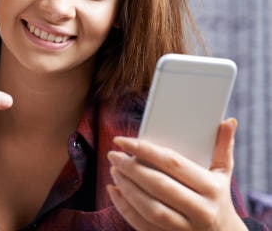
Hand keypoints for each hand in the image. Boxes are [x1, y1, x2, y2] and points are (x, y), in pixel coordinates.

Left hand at [107, 118, 246, 230]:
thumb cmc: (219, 198)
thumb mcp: (223, 174)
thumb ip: (222, 147)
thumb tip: (228, 121)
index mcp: (211, 188)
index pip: (173, 163)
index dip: (145, 150)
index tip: (122, 140)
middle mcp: (200, 210)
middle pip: (159, 185)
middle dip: (131, 168)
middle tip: (113, 155)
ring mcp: (185, 228)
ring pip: (150, 208)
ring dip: (127, 187)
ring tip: (114, 170)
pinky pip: (143, 225)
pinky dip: (124, 208)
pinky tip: (114, 191)